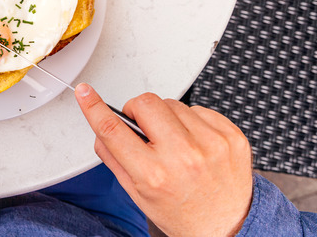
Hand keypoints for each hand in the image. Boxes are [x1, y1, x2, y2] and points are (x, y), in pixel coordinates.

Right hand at [75, 84, 252, 236]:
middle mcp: (184, 157)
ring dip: (167, 118)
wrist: (226, 226)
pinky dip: (192, 122)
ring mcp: (211, 144)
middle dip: (138, 111)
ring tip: (175, 144)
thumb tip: (100, 127)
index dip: (93, 107)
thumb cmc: (181, 213)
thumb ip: (114, 159)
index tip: (85, 93)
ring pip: (173, 103)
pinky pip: (199, 109)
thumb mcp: (137, 193)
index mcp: (154, 175)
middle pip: (145, 103)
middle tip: (144, 129)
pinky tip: (195, 144)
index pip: (113, 130)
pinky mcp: (231, 136)